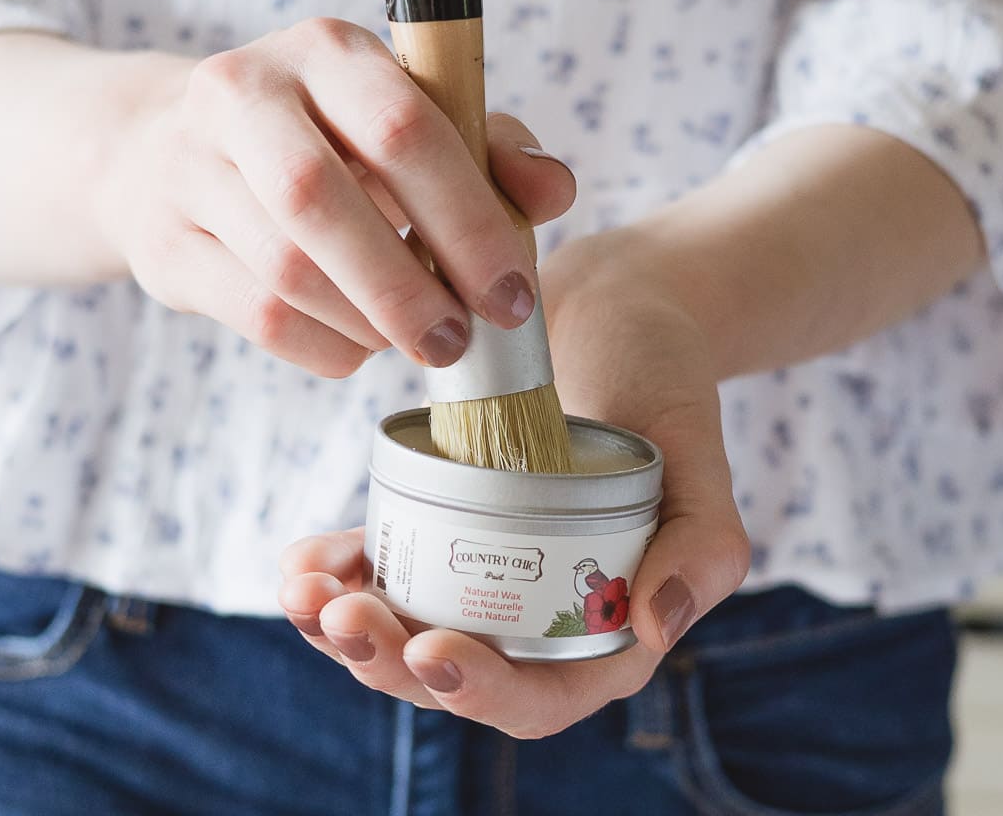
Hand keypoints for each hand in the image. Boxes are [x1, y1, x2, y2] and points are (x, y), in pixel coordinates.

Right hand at [94, 19, 574, 377]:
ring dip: (368, 322)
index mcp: (325, 49)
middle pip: (321, 201)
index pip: (401, 128)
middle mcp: (244, 92)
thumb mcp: (405, 117)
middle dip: (406, 288)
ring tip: (413, 338)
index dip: (467, 220)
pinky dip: (324, 347)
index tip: (512, 291)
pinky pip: (254, 316)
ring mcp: (188, 166)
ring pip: (285, 270)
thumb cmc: (322, 138)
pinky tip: (358, 344)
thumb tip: (553, 192)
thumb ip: (488, 147)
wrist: (165, 150)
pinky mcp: (162, 244)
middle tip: (459, 340)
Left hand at [278, 226, 748, 736]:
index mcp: (606, 627)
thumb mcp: (697, 446)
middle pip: (451, 675)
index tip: (432, 647)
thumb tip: (656, 629)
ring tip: (302, 593)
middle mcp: (534, 617)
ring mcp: (477, 575)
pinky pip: (377, 572)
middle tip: (343, 616)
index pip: (540, 696)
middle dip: (386, 659)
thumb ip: (704, 543)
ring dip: (342, 628)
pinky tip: (298, 560)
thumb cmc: (664, 376)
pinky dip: (332, 574)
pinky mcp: (435, 527)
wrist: (613, 308)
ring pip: (400, 632)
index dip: (482, 689)